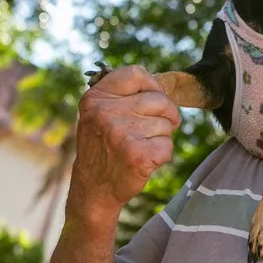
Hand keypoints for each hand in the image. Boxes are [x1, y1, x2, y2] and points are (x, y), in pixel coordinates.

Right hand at [68, 64, 181, 221]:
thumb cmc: (104, 146)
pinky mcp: (137, 156)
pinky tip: (145, 160)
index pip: (135, 73)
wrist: (94, 189)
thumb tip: (160, 83)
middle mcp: (105, 113)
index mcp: (95, 98)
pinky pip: (168, 145)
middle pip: (159, 99)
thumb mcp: (100, 114)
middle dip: (166, 114)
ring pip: (166, 123)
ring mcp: (120, 134)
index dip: (153, 84)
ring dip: (161, 136)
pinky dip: (163, 154)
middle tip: (155, 128)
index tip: (155, 97)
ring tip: (141, 146)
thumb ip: (123, 95)